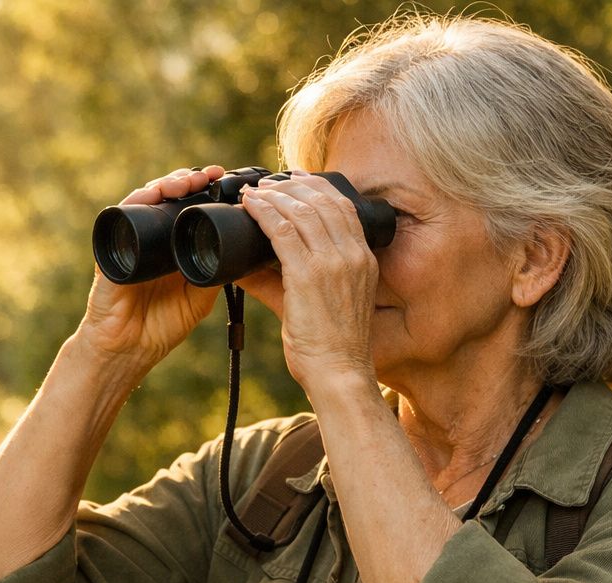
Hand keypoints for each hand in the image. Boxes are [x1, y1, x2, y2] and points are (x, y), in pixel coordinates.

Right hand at [77, 166, 226, 371]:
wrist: (131, 349)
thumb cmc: (160, 325)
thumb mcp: (199, 296)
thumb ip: (214, 273)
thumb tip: (238, 251)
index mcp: (171, 245)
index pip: (185, 206)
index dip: (202, 189)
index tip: (222, 179)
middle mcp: (149, 237)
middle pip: (166, 195)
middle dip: (187, 180)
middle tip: (208, 175)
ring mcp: (130, 239)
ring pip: (146, 198)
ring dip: (166, 184)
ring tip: (186, 181)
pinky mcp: (112, 248)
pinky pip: (122, 215)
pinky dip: (138, 200)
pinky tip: (154, 193)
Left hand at [236, 172, 378, 396]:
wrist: (339, 373)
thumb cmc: (331, 348)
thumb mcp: (321, 305)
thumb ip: (285, 282)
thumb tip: (248, 269)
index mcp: (363, 260)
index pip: (343, 208)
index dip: (318, 188)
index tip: (295, 180)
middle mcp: (352, 256)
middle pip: (323, 202)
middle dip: (292, 187)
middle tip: (268, 184)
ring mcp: (333, 263)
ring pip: (302, 211)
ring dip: (275, 197)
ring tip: (255, 194)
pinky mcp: (309, 275)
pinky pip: (283, 231)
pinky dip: (265, 213)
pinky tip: (251, 206)